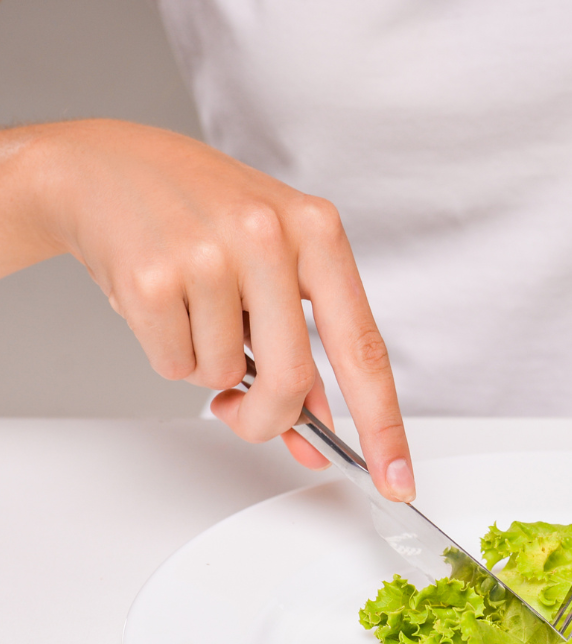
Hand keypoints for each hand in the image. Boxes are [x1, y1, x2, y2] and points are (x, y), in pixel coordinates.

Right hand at [10, 119, 413, 498]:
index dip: (383, 423)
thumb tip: (318, 432)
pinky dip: (168, 353)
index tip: (396, 477)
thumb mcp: (273, 265)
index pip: (363, 346)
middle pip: (292, 379)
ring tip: (191, 307)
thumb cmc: (201, 216)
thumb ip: (303, 348)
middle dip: (268, 417)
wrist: (104, 166)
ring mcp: (209, 253)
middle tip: (240, 410)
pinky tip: (161, 302)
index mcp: (318, 230)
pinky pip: (174, 365)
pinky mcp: (151, 276)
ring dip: (206, 368)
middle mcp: (270, 235)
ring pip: (223, 377)